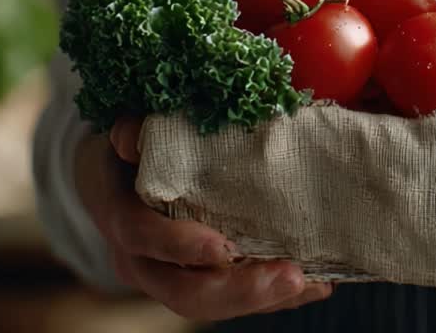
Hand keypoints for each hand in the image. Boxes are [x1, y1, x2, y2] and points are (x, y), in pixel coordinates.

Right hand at [74, 118, 333, 320]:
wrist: (118, 181)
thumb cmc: (134, 150)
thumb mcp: (129, 134)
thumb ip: (133, 132)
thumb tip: (130, 136)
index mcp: (122, 217)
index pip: (143, 237)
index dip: (180, 246)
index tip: (224, 248)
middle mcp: (141, 260)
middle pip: (181, 291)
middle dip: (238, 290)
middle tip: (291, 277)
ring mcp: (169, 279)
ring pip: (211, 303)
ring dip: (264, 299)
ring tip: (313, 283)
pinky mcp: (198, 284)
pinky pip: (235, 299)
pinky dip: (274, 297)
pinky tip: (317, 284)